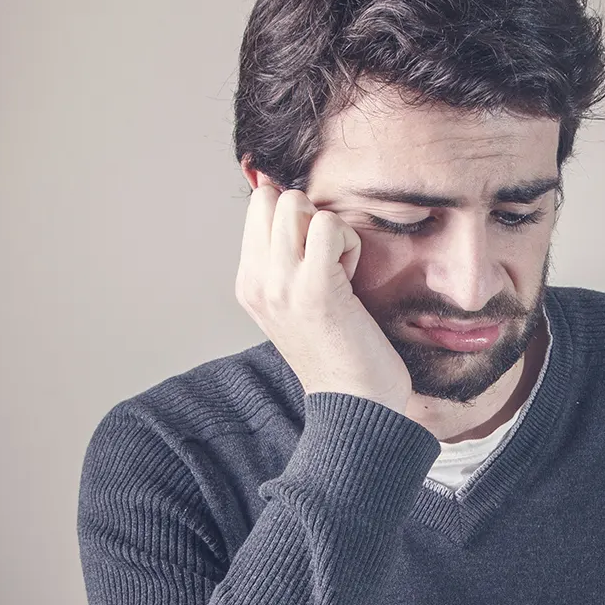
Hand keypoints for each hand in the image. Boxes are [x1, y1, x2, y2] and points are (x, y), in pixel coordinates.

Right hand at [234, 181, 411, 413]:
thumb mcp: (299, 305)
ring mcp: (280, 283)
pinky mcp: (314, 286)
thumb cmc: (340, 354)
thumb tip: (293, 204)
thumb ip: (288, 261)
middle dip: (308, 216)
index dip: (296, 219)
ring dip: (330, 229)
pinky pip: (328, 224)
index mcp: (249, 284)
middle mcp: (256, 281)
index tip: (316, 258)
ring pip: (295, 203)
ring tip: (339, 270)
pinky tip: (352, 277)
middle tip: (329, 259)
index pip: (258, 208)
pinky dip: (349, 241)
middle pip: (271, 198)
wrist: (354, 406)